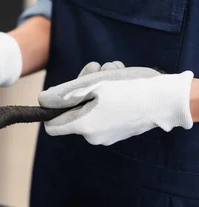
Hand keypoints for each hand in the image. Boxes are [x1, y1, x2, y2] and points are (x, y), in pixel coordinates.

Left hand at [39, 64, 192, 144]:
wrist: (164, 99)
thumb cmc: (128, 89)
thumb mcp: (93, 85)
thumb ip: (64, 94)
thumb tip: (43, 101)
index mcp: (83, 127)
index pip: (53, 127)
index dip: (52, 109)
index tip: (62, 93)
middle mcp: (93, 136)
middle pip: (73, 111)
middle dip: (81, 88)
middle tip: (96, 69)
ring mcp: (107, 136)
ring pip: (91, 107)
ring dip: (98, 86)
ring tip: (113, 72)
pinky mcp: (119, 130)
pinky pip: (105, 111)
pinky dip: (109, 96)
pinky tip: (121, 81)